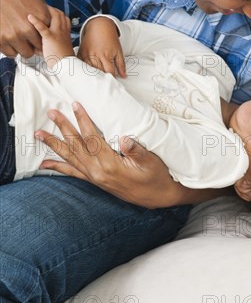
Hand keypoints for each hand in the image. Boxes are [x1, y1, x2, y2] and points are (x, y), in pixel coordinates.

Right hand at [0, 0, 50, 56]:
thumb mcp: (36, 0)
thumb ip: (42, 15)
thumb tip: (46, 25)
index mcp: (41, 18)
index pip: (48, 36)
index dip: (44, 37)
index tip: (40, 36)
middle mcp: (28, 29)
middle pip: (39, 47)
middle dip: (35, 44)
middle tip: (30, 40)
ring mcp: (14, 35)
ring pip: (26, 53)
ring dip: (24, 48)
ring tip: (20, 40)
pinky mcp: (1, 39)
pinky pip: (10, 53)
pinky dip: (11, 49)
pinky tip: (10, 42)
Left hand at [27, 6, 73, 67]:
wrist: (65, 65)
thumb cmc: (62, 59)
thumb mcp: (61, 47)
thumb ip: (55, 42)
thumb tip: (42, 45)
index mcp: (66, 32)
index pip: (64, 17)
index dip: (57, 13)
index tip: (50, 11)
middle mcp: (63, 30)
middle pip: (59, 13)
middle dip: (50, 8)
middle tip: (41, 6)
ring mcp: (58, 33)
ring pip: (54, 16)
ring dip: (45, 10)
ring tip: (36, 8)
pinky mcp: (50, 38)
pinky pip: (43, 28)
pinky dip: (36, 21)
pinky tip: (29, 17)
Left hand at [34, 101, 180, 207]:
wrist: (159, 197)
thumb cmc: (156, 176)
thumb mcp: (151, 161)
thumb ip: (136, 150)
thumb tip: (126, 139)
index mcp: (110, 165)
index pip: (92, 138)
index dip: (82, 120)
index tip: (74, 105)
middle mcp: (98, 172)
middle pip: (76, 146)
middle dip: (63, 128)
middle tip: (51, 112)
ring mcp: (95, 178)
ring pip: (70, 158)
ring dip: (54, 145)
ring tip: (39, 134)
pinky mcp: (96, 182)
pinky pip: (73, 173)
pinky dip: (58, 168)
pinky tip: (45, 164)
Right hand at [77, 17, 125, 77]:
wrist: (99, 26)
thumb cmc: (110, 39)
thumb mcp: (118, 51)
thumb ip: (121, 64)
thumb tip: (124, 76)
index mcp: (106, 55)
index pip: (109, 72)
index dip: (111, 79)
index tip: (112, 83)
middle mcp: (95, 55)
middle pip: (97, 73)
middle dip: (101, 80)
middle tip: (103, 87)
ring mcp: (86, 54)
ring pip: (87, 70)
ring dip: (91, 77)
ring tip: (94, 83)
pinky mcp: (80, 53)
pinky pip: (80, 65)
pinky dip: (82, 70)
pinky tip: (85, 75)